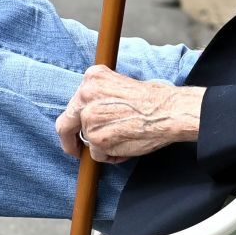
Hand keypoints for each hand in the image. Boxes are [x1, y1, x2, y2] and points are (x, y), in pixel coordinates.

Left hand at [56, 66, 203, 163]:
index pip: (73, 103)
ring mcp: (89, 117)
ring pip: (87, 141)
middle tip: (76, 151)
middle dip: (70, 141)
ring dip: (102, 147)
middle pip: (66, 123)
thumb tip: (88, 116)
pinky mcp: (97, 138)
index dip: (75, 120)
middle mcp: (85, 94)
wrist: (169, 111)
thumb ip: (100, 97)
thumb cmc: (153, 100)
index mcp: (91, 78)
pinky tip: (125, 149)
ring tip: (123, 141)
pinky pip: (97, 155)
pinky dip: (110, 157)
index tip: (77, 130)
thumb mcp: (120, 84)